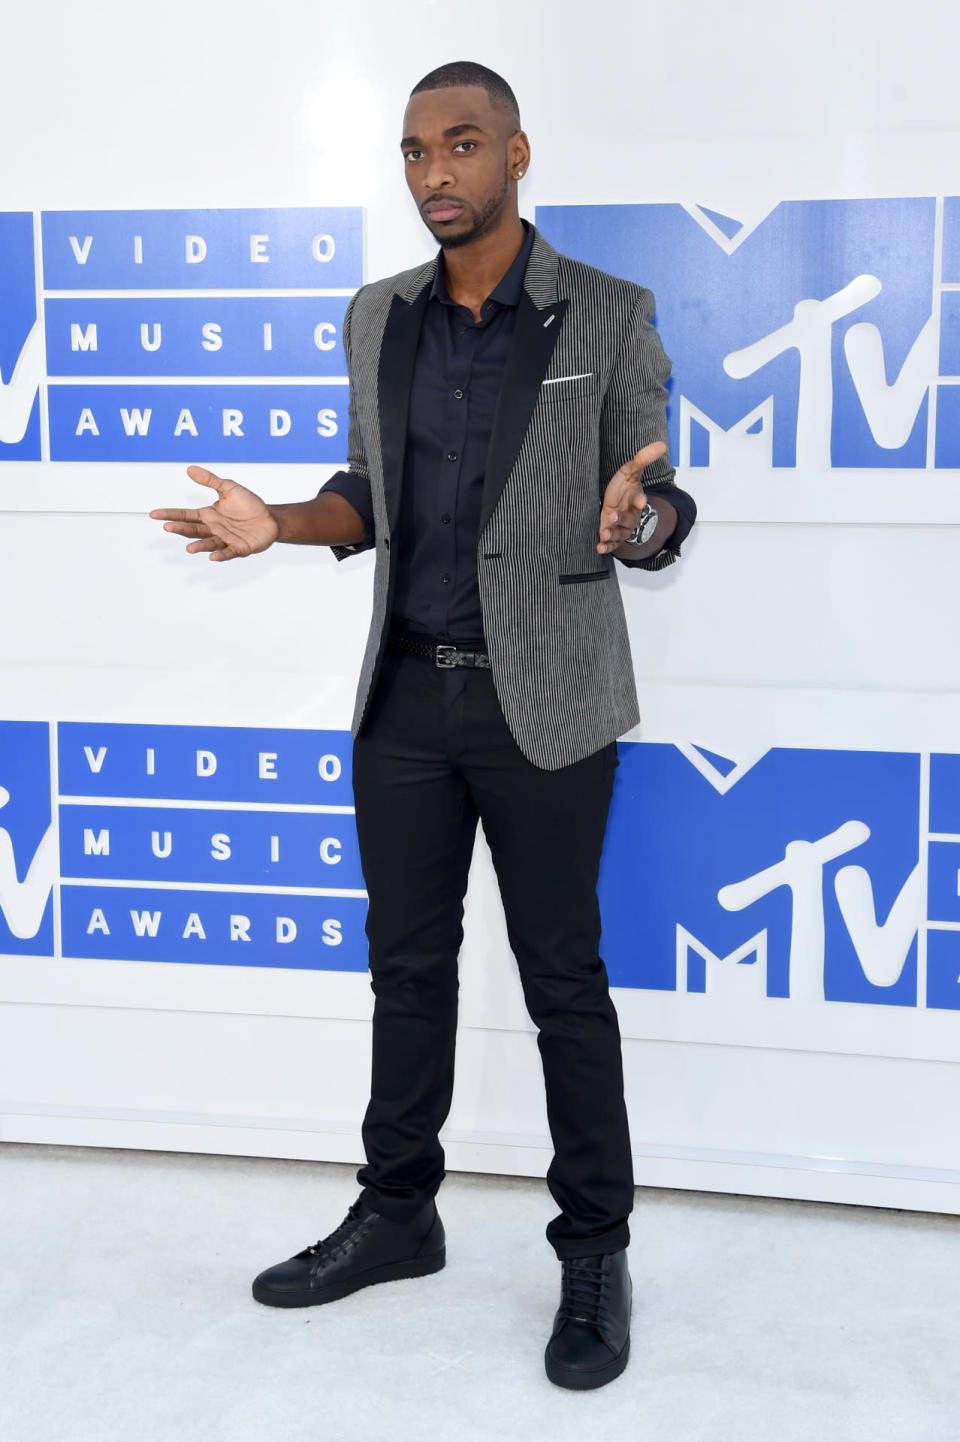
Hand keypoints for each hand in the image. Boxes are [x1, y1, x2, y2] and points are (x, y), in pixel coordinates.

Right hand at [150, 465, 278, 561]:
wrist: (270, 518)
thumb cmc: (249, 504)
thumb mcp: (228, 488)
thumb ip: (209, 480)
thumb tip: (189, 469)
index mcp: (208, 515)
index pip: (185, 515)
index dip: (170, 514)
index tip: (154, 514)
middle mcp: (213, 529)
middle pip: (193, 530)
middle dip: (181, 529)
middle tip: (168, 527)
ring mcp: (225, 539)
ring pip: (209, 543)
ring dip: (199, 546)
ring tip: (189, 548)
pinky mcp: (239, 548)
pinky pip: (228, 552)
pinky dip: (221, 555)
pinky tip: (213, 557)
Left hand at [597, 441, 666, 553]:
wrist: (616, 505)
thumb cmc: (623, 489)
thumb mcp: (630, 472)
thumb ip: (642, 459)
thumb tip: (661, 444)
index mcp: (635, 499)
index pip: (639, 499)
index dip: (640, 500)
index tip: (641, 501)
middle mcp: (630, 516)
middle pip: (629, 519)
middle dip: (622, 519)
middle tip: (614, 516)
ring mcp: (621, 528)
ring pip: (619, 533)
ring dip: (612, 534)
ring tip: (604, 533)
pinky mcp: (612, 537)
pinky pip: (611, 544)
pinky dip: (606, 547)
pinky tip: (599, 547)